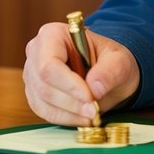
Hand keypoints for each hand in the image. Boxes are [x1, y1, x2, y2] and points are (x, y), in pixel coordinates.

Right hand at [22, 22, 140, 126]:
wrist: (106, 72)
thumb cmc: (111, 61)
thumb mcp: (120, 61)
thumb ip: (111, 71)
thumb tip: (94, 88)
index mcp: (53, 34)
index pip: (50, 64)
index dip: (69, 85)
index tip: (91, 98)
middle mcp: (36, 52)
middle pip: (43, 84)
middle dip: (71, 102)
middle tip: (94, 111)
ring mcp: (32, 73)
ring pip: (42, 101)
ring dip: (69, 113)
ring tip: (92, 115)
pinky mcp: (34, 93)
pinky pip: (43, 111)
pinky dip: (65, 118)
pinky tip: (82, 117)